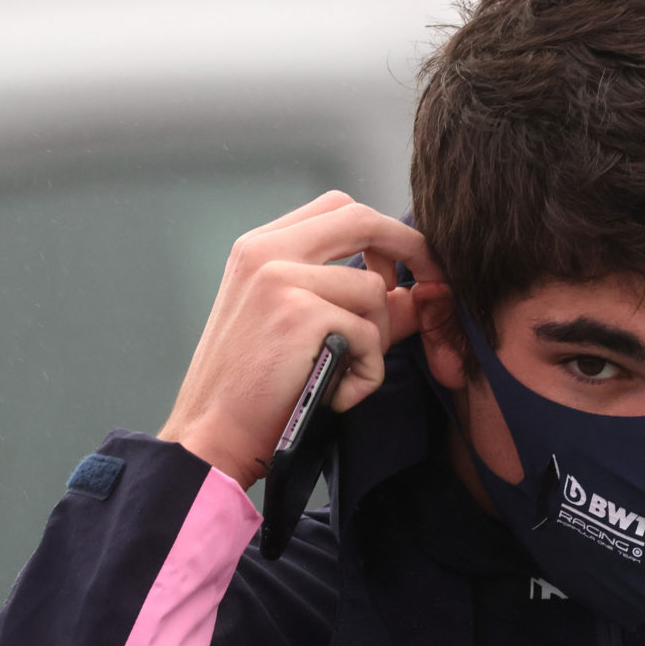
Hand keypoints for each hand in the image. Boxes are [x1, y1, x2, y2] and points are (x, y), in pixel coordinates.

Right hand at [157, 192, 448, 488]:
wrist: (211, 435)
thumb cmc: (253, 392)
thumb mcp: (302, 333)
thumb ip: (355, 305)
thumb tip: (418, 294)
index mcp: (259, 249)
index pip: (337, 210)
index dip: (383, 231)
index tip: (407, 265)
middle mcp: (265, 252)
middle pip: (361, 219)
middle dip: (410, 247)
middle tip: (433, 285)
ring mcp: (281, 278)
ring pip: (374, 291)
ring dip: (377, 341)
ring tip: (344, 375)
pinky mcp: (300, 314)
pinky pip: (370, 336)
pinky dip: (367, 374)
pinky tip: (337, 395)